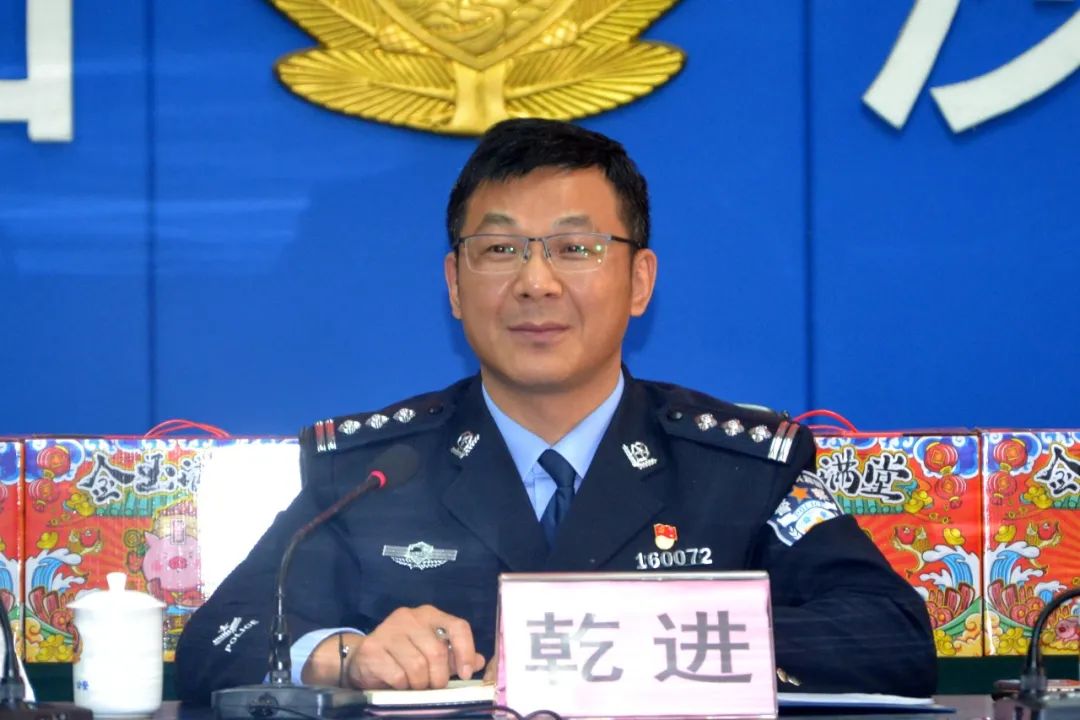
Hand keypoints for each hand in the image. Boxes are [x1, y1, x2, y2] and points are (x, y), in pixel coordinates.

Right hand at [344, 605, 485, 689]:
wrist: (362, 658)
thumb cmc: (403, 655)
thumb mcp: (432, 652)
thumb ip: (455, 655)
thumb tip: (478, 661)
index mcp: (430, 615)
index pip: (458, 626)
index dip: (466, 651)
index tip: (464, 674)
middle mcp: (411, 617)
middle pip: (437, 652)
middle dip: (439, 677)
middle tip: (434, 687)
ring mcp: (390, 630)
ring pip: (417, 666)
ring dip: (420, 684)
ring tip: (415, 685)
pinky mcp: (373, 648)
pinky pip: (398, 675)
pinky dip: (402, 686)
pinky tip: (399, 683)